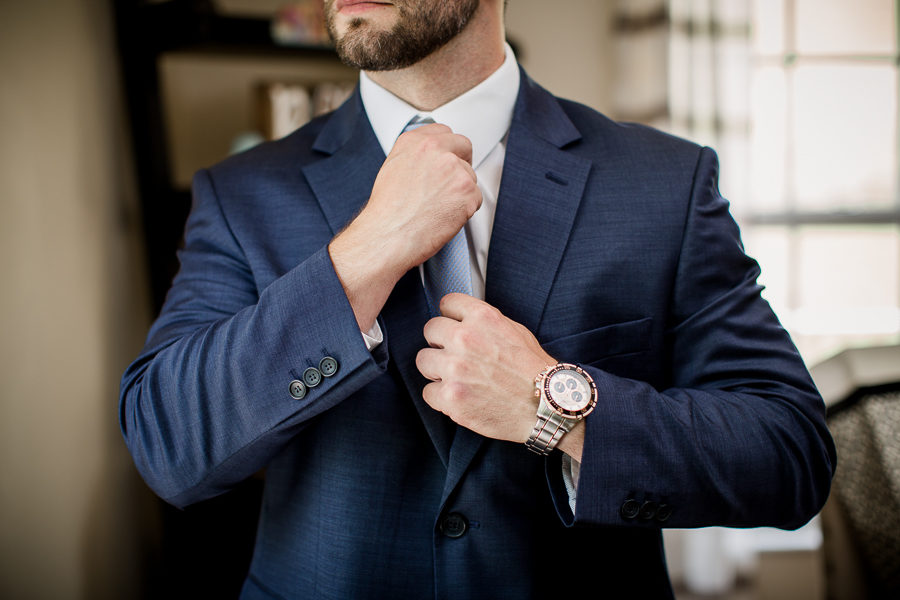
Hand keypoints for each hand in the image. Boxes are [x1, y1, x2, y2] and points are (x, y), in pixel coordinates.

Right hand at [329, 124, 481, 330]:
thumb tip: (432, 160)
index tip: (447, 160)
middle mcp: (435, 148)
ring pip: (470, 176)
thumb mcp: (393, 169)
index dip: (448, 149)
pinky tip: (444, 218)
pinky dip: (465, 210)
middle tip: (450, 186)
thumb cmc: (386, 212)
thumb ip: (416, 157)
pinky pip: (476, 198)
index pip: (444, 132)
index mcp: (414, 141)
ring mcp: (454, 168)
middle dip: (461, 164)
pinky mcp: (467, 190)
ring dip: (460, 192)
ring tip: (437, 208)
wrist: (387, 236)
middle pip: (464, 148)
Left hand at [415, 294, 555, 444]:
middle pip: (430, 330)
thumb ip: (484, 322)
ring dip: (436, 370)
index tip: (454, 328)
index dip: (451, 318)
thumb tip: (461, 319)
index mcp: (483, 317)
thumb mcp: (515, 330)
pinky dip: (441, 398)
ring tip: (457, 379)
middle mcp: (465, 338)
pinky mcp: (450, 397)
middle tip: (455, 356)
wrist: (547, 406)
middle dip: (440, 343)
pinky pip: (428, 392)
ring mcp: (455, 368)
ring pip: (423, 361)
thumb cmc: (534, 369)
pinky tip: (460, 398)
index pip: (447, 303)